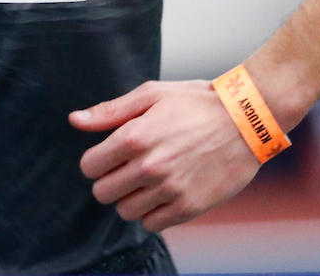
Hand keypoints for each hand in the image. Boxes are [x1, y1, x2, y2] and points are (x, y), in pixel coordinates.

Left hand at [69, 79, 259, 230]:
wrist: (245, 120)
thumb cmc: (195, 102)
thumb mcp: (151, 94)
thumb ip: (110, 111)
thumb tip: (74, 120)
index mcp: (135, 136)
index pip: (90, 166)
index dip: (95, 161)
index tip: (107, 156)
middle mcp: (149, 166)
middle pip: (103, 193)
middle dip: (109, 181)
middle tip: (125, 169)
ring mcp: (170, 190)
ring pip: (125, 211)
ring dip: (130, 198)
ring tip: (146, 180)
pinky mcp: (190, 207)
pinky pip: (152, 224)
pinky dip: (152, 213)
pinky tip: (162, 193)